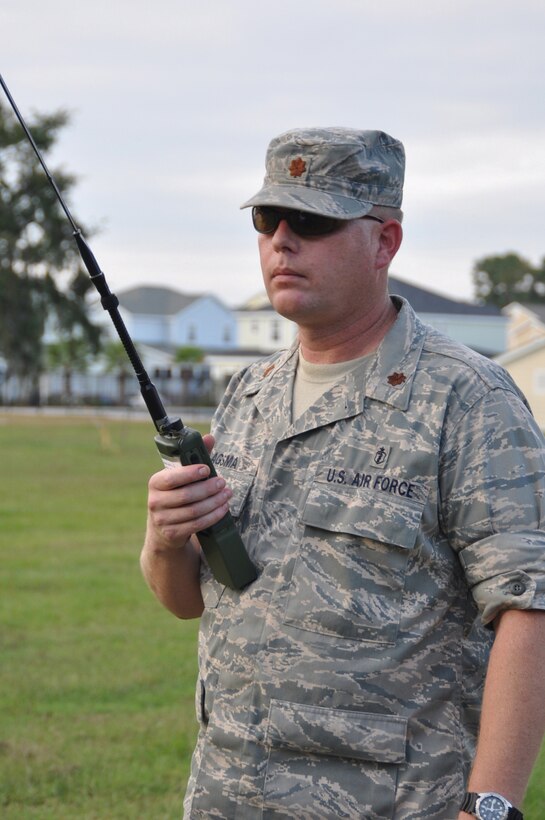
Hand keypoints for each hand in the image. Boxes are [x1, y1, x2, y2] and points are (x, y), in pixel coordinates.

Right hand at [147, 434, 232, 550]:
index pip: (172, 477)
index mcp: (155, 483)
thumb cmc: (176, 495)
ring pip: (194, 511)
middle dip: (208, 488)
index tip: (207, 469)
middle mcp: (155, 502)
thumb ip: (194, 457)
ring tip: (227, 495)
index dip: (190, 473)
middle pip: (186, 495)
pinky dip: (213, 516)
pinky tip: (223, 509)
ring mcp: (162, 520)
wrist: (163, 530)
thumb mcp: (180, 477)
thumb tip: (209, 437)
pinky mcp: (172, 534)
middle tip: (222, 483)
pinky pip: (197, 525)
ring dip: (214, 502)